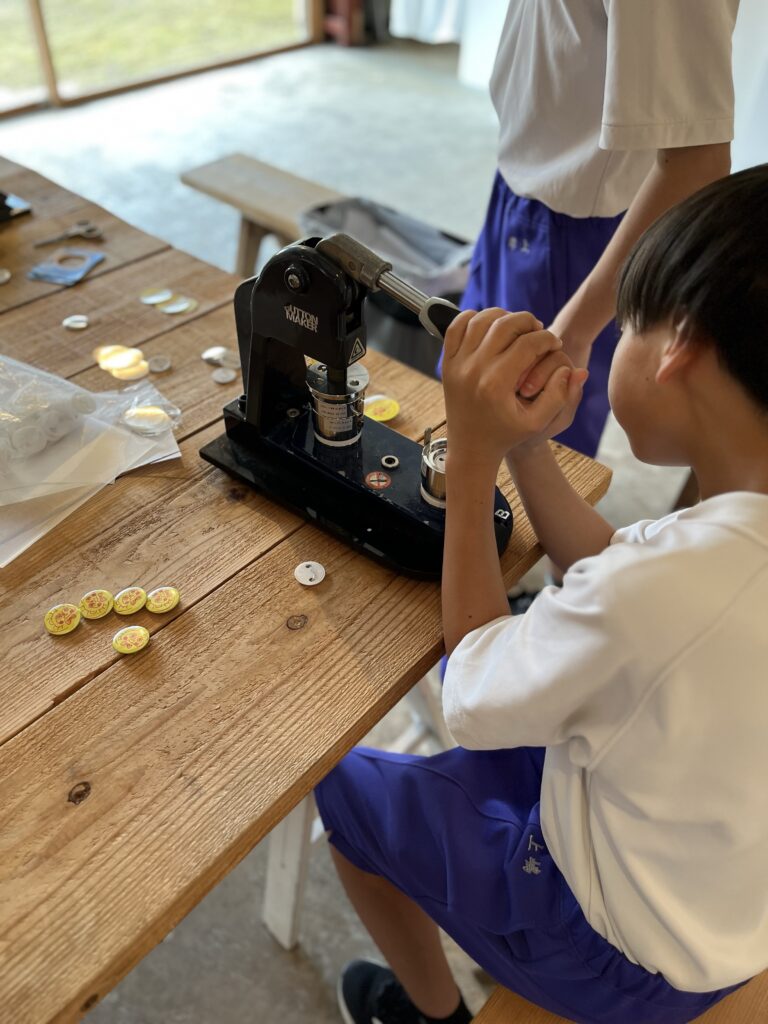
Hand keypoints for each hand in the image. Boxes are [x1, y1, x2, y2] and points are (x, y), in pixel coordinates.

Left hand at [442, 308, 588, 465]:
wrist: (471, 448)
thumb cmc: (506, 435)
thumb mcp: (538, 423)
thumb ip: (560, 396)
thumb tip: (577, 370)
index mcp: (496, 384)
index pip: (528, 343)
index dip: (547, 338)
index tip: (554, 343)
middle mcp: (474, 370)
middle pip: (505, 324)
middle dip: (528, 321)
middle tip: (537, 330)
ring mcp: (457, 365)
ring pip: (480, 320)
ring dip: (503, 316)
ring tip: (517, 327)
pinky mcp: (447, 363)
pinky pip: (455, 327)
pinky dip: (472, 318)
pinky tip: (490, 326)